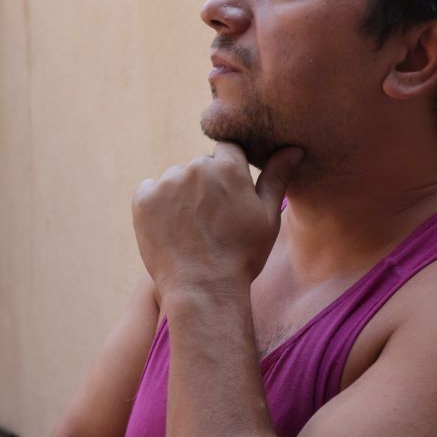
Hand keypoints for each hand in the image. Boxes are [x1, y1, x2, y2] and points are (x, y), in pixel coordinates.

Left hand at [132, 143, 303, 297]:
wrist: (203, 288)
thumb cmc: (242, 255)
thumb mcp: (268, 216)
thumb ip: (277, 177)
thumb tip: (293, 148)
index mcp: (228, 167)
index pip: (227, 149)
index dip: (229, 170)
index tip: (229, 194)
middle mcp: (195, 168)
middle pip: (200, 165)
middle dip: (205, 185)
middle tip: (212, 220)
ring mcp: (166, 183)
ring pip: (175, 179)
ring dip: (181, 194)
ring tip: (191, 229)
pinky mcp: (143, 199)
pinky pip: (150, 191)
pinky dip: (157, 204)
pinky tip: (170, 228)